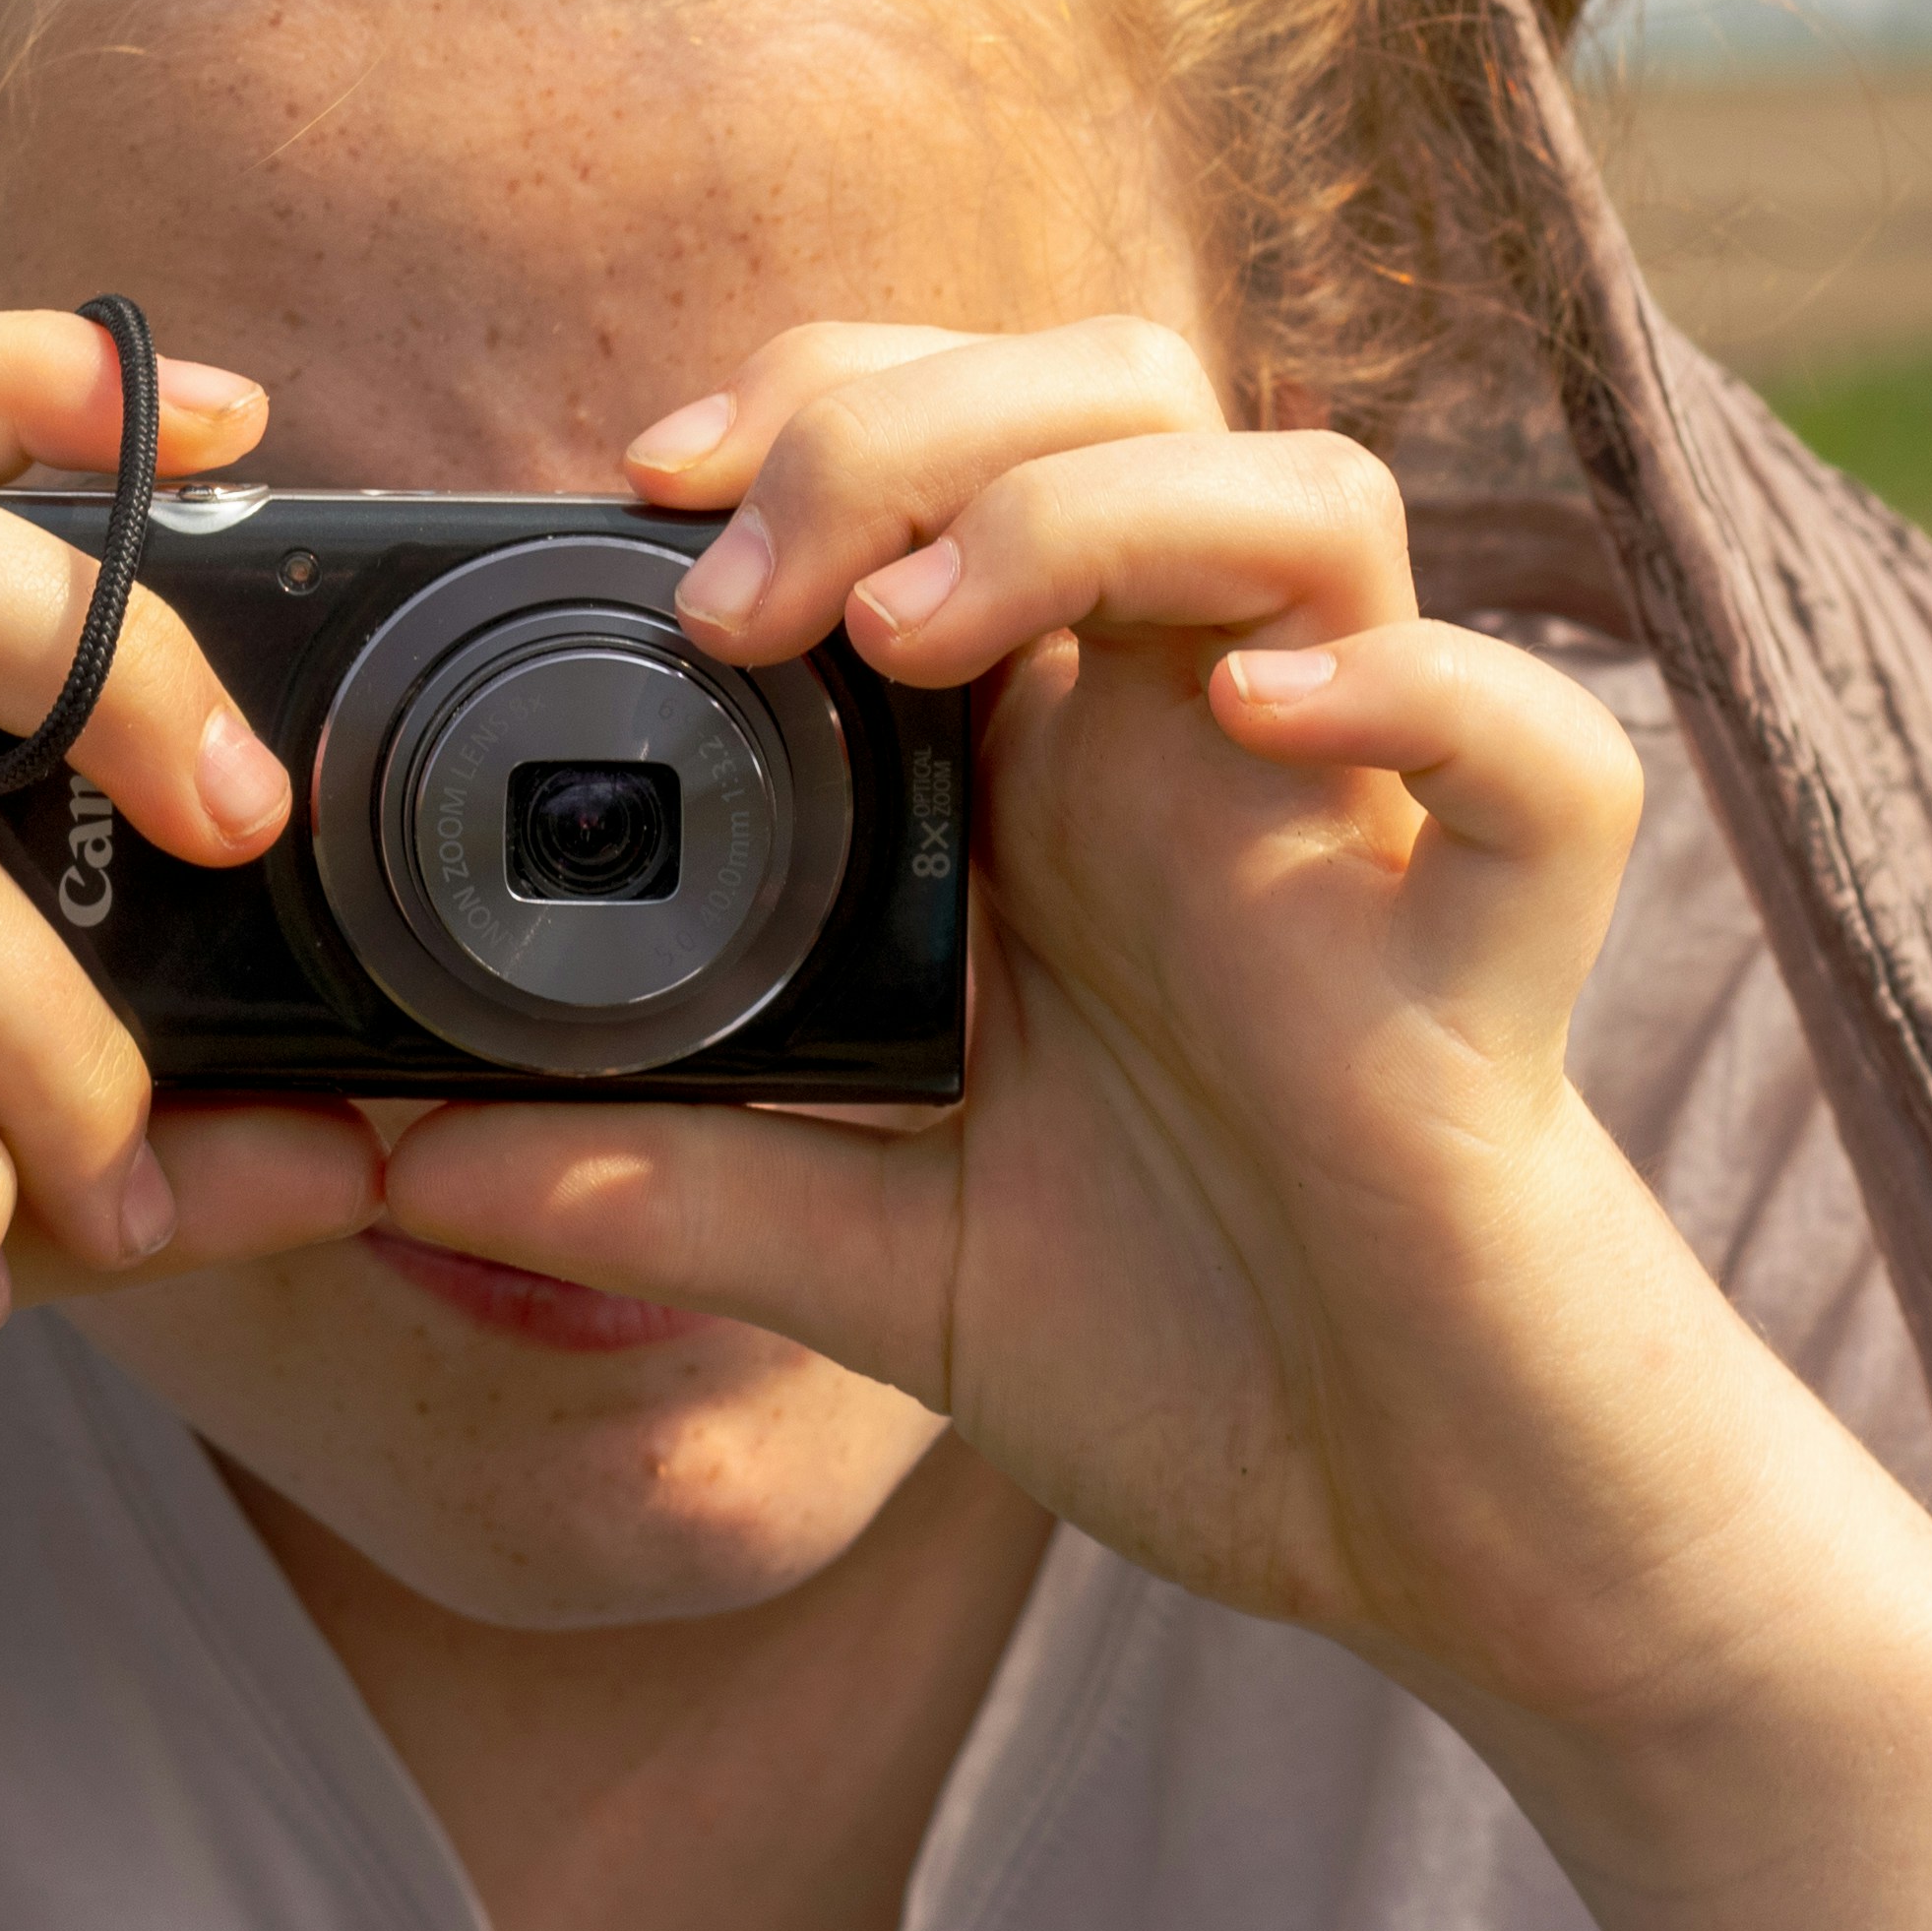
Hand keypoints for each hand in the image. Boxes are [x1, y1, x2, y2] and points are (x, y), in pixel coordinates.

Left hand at [382, 318, 1803, 1740]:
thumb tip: (388, 1156)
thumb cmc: (1191, 1356)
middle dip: (917, 417)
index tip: (648, 494)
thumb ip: (656, 1185)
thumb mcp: (868, 1265)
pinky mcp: (1498, 959)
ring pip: (1313, 496)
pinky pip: (1543, 760)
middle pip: (1119, 397)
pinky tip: (1261, 725)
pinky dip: (1419, 694)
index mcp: (1054, 769)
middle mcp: (1200, 747)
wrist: (1420, 1534)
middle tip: (752, 586)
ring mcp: (1356, 832)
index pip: (962, 441)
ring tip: (924, 632)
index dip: (814, 404)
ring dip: (1100, 507)